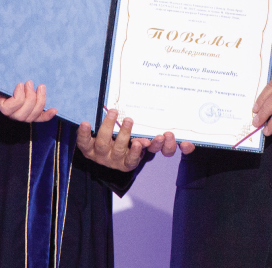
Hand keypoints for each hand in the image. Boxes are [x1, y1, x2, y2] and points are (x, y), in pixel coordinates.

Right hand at [0, 81, 57, 122]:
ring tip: (41, 86)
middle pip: (21, 115)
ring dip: (40, 102)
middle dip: (30, 99)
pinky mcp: (31, 110)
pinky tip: (55, 109)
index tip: (20, 83)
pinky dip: (47, 115)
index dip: (17, 99)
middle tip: (31, 82)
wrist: (5, 67)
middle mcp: (9, 110)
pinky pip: (39, 118)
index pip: (7, 109)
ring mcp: (20, 111)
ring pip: (32, 116)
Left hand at [76, 110, 195, 170]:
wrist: (104, 155)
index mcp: (140, 156)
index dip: (161, 146)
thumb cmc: (131, 142)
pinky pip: (84, 144)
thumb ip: (164, 139)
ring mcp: (104, 156)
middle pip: (127, 151)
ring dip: (109, 128)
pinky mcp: (88, 151)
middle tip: (131, 120)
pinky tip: (85, 123)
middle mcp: (122, 160)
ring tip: (114, 112)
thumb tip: (188, 141)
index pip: (155, 153)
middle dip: (128, 136)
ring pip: (106, 145)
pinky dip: (83, 134)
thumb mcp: (148, 139)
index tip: (165, 135)